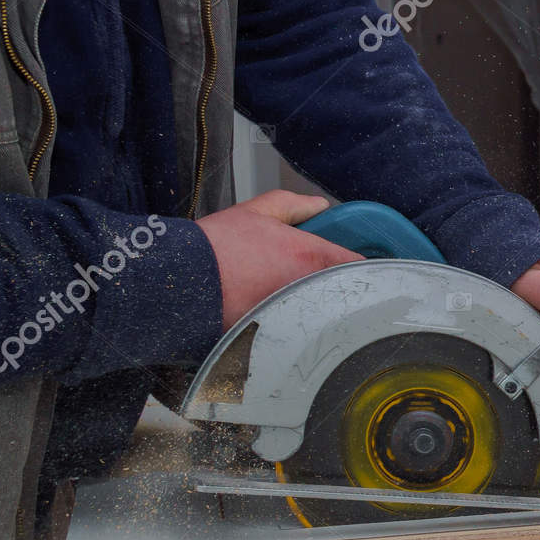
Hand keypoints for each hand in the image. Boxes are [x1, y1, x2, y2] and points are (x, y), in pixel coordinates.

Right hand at [197, 191, 361, 330]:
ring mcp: (294, 313)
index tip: (353, 264)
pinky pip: (295, 327)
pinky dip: (291, 320)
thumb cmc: (217, 245)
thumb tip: (320, 206)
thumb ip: (294, 206)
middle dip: (333, 283)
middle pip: (340, 290)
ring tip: (284, 291)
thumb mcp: (257, 211)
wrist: (182, 279)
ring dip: (313, 303)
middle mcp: (308, 287)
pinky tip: (271, 308)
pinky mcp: (277, 333)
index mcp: (310, 256)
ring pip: (319, 310)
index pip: (356, 264)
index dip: (358, 263)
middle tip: (314, 276)